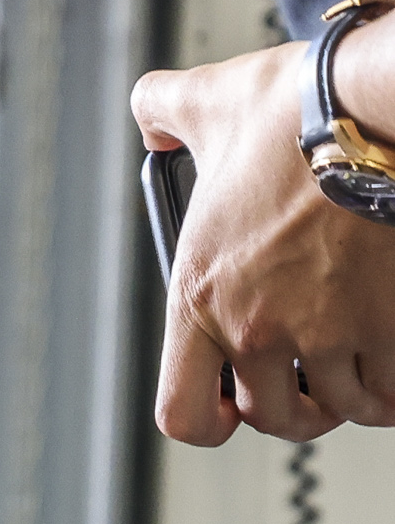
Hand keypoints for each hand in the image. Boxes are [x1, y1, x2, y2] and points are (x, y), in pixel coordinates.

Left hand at [134, 40, 394, 444]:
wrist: (380, 103)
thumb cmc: (304, 106)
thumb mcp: (210, 103)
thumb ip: (163, 111)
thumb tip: (152, 112)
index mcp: (199, 295)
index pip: (181, 410)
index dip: (208, 420)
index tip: (232, 407)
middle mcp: (257, 326)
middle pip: (273, 416)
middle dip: (295, 405)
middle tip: (313, 379)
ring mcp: (326, 331)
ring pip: (342, 407)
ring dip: (353, 394)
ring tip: (361, 363)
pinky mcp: (389, 324)